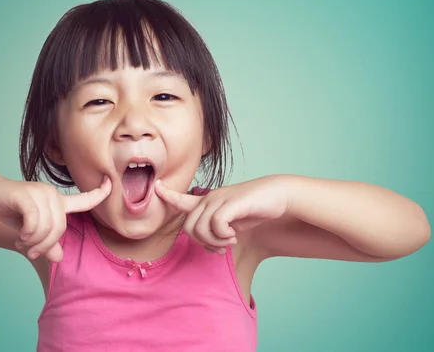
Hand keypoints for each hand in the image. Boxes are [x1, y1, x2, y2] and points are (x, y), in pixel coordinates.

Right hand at [0, 175, 111, 261]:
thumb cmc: (12, 212)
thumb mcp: (31, 231)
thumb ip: (47, 241)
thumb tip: (59, 258)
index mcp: (59, 202)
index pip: (85, 198)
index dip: (100, 192)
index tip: (110, 181)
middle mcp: (53, 195)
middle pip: (60, 227)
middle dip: (46, 244)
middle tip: (32, 252)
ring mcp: (40, 192)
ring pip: (47, 226)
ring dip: (34, 241)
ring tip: (23, 243)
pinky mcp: (27, 194)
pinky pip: (35, 220)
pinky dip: (28, 232)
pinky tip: (20, 236)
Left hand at [154, 176, 288, 253]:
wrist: (277, 196)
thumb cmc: (253, 209)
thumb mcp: (232, 221)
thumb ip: (217, 232)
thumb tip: (209, 248)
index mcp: (208, 201)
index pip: (181, 198)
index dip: (167, 195)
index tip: (156, 186)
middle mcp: (210, 198)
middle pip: (188, 227)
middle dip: (202, 242)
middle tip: (220, 245)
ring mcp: (219, 199)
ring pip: (199, 228)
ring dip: (214, 241)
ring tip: (229, 241)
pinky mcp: (230, 203)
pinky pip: (215, 225)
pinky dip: (222, 236)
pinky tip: (233, 236)